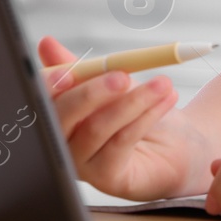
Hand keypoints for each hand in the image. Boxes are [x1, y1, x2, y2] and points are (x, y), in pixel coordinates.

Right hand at [37, 36, 208, 200]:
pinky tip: (165, 101)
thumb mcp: (111, 81)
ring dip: (133, 101)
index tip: (68, 71)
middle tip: (120, 76)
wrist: (180, 144)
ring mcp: (83, 164)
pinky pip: (122, 142)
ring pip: (97, 128)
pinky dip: (145, 117)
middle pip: (61, 118)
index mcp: (58, 116)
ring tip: (162, 84)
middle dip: (90, 93)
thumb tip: (45, 42)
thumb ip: (82, 66)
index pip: (41, 100)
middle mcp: (63, 143)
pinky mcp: (108, 178)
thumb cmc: (139, 113)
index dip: (49, 86)